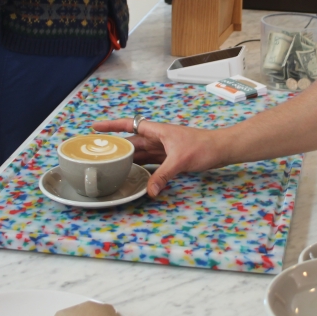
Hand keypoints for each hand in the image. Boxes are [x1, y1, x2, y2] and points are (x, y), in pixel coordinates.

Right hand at [91, 118, 227, 196]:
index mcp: (157, 131)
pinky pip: (150, 162)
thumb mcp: (181, 161)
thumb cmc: (203, 147)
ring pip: (140, 153)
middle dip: (116, 147)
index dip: (111, 126)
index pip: (129, 125)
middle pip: (132, 142)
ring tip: (110, 167)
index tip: (95, 128)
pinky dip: (141, 168)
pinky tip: (133, 176)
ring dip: (127, 159)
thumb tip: (149, 191)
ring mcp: (164, 148)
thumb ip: (163, 175)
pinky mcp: (170, 158)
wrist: (221, 149)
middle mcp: (158, 138)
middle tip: (97, 155)